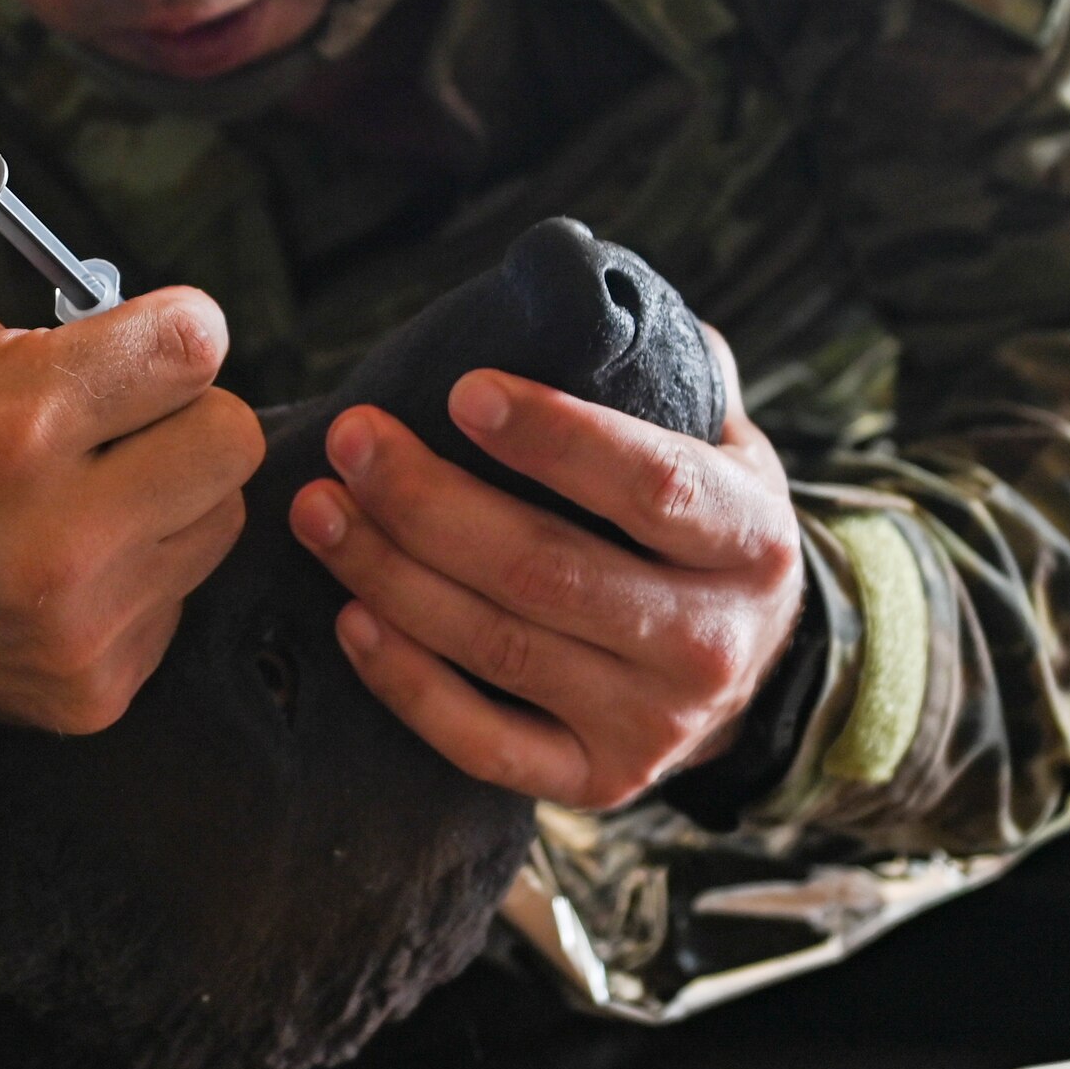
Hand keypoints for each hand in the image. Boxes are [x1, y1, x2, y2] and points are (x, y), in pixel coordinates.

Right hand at [0, 134, 263, 787]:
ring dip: (172, 487)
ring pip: (220, 515)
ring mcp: (81, 628)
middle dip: (180, 408)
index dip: (166, 327)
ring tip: (83, 480)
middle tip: (105, 411)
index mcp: (9, 425)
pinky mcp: (98, 690)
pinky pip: (187, 593)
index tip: (122, 339)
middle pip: (233, 434)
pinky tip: (70, 552)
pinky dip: (147, 566)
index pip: (198, 344)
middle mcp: (57, 541)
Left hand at [288, 327, 802, 810]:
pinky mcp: (593, 781)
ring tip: (320, 510)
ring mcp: (651, 725)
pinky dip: (406, 682)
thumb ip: (668, 369)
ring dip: (390, 575)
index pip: (650, 486)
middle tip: (352, 441)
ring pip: (497, 647)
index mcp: (749, 540)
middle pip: (546, 571)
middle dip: (429, 502)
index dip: (556, 439)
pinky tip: (351, 617)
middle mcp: (709, 642)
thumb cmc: (701, 526)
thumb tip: (587, 288)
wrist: (749, 666)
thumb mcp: (720, 446)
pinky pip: (481, 741)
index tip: (462, 391)